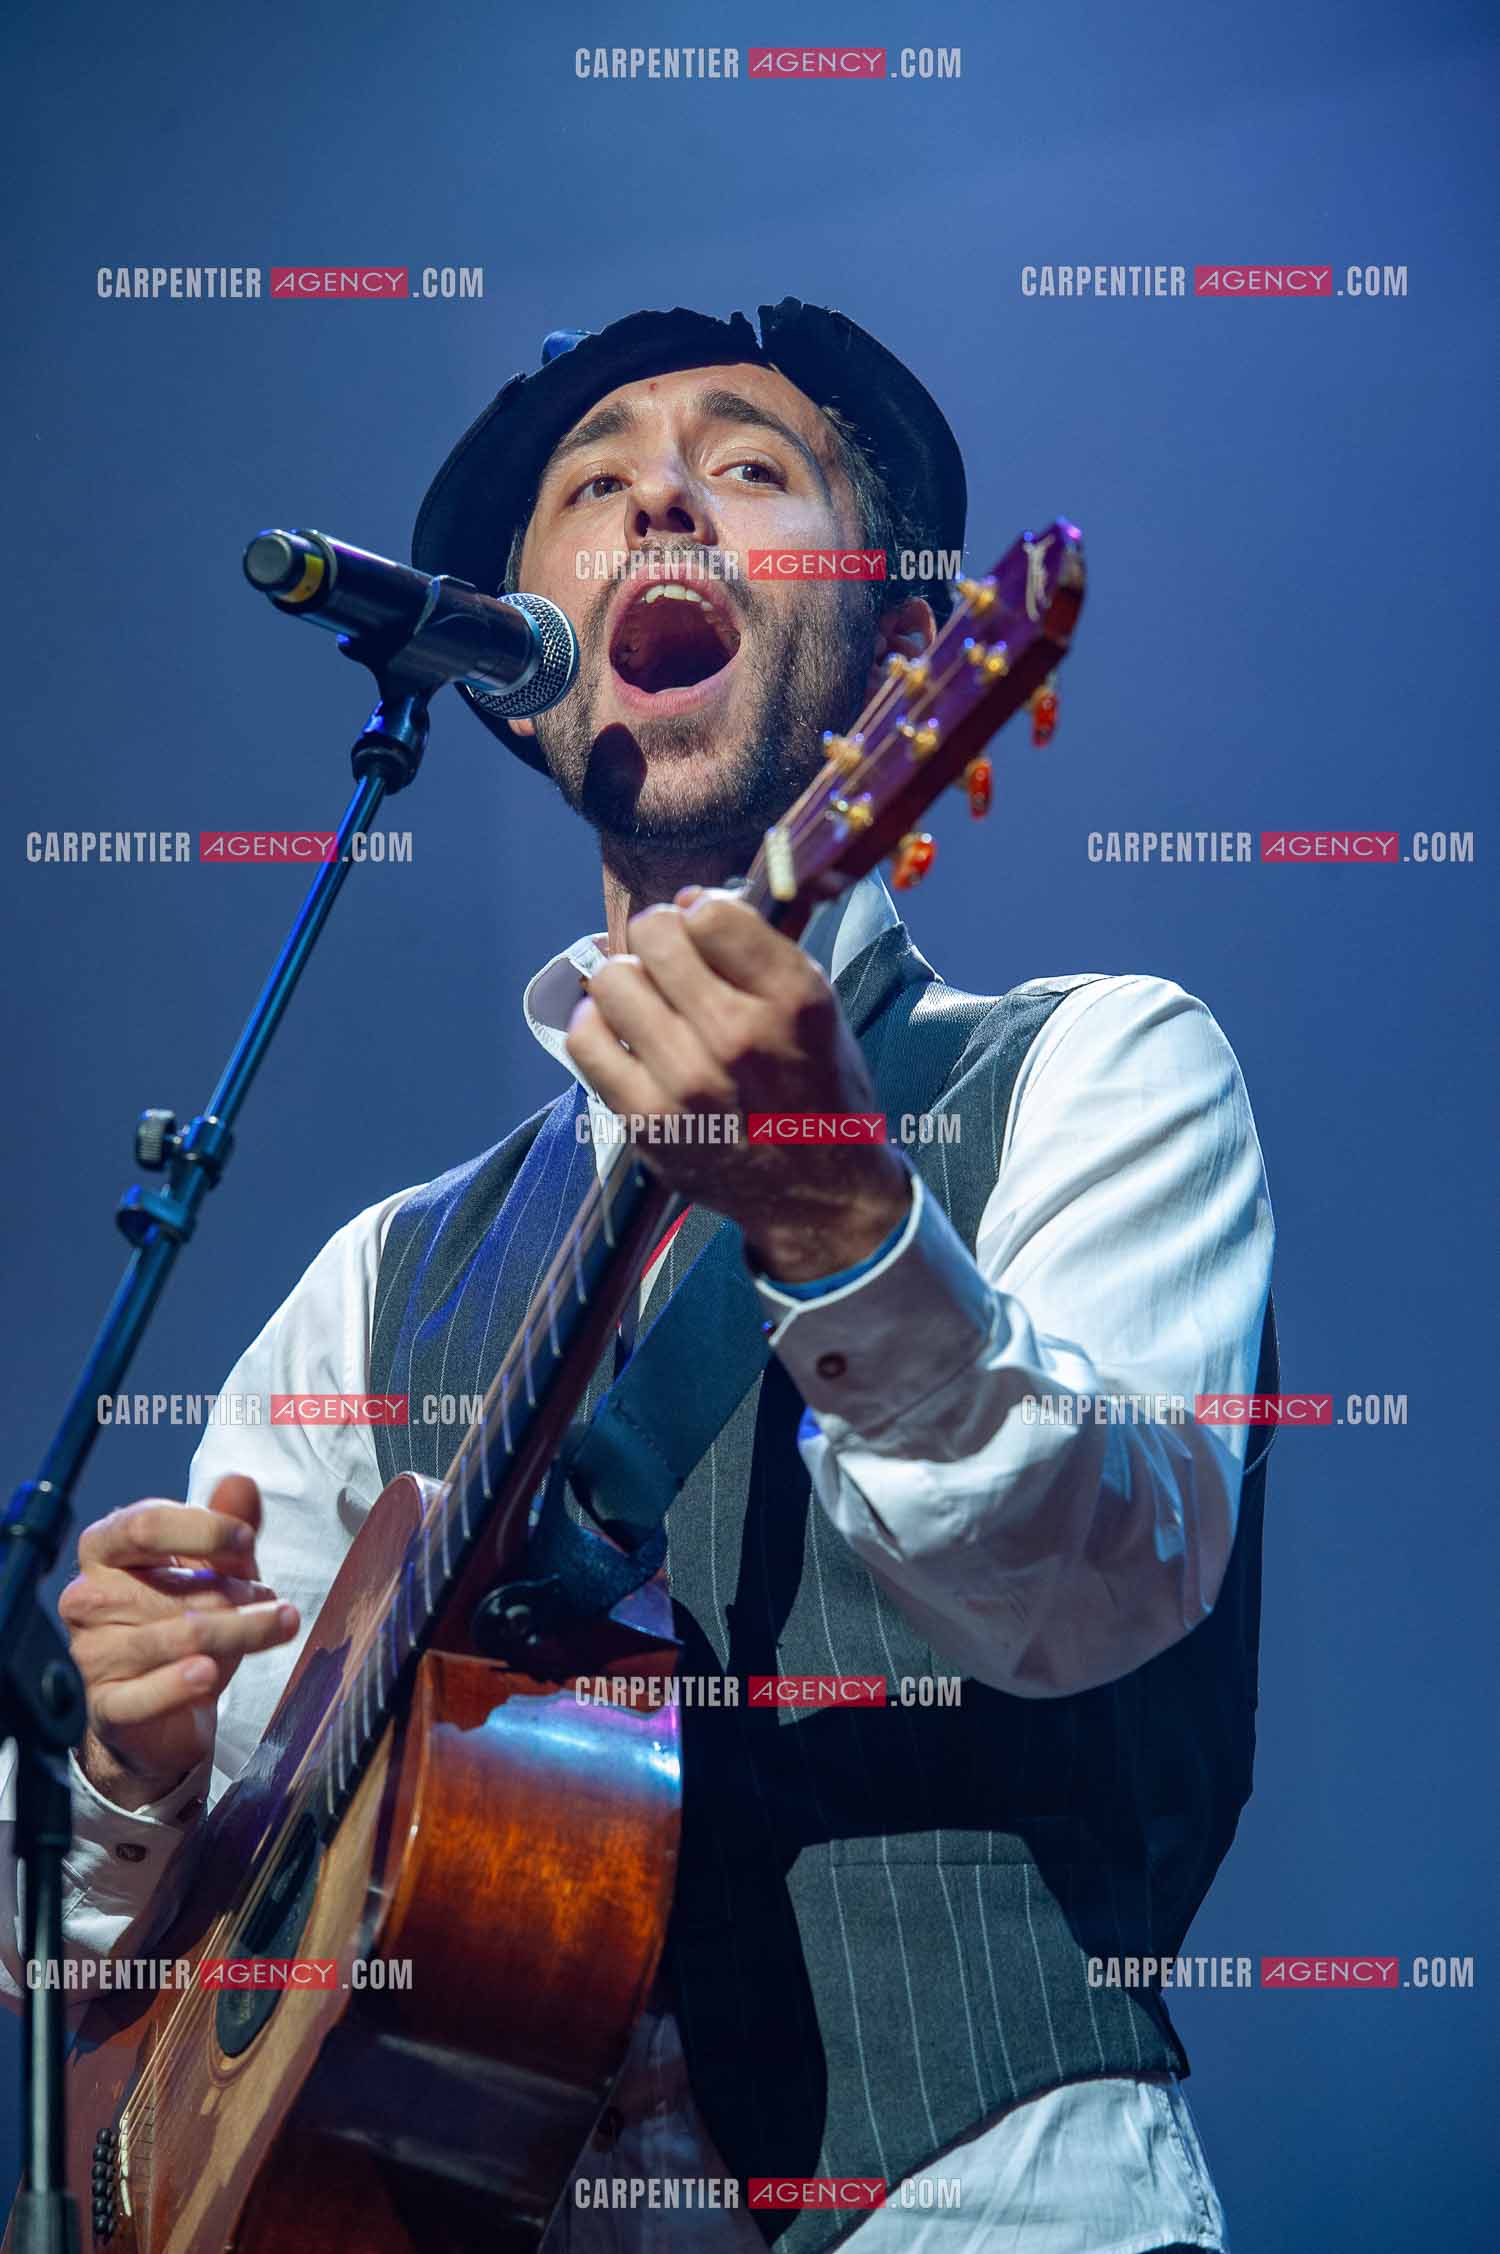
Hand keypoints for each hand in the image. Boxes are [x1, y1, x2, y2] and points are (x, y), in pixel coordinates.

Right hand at [59, 1473, 299, 1812]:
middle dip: (235, 1592)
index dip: (205, 1529)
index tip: (247, 1541)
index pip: (146, 1524)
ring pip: (177, 1637)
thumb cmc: (187, 1618)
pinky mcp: (107, 1706)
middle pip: (173, 1586)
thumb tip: (240, 1483)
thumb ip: (227, 1522)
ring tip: (272, 1626)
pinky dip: (180, 1684)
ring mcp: (92, 1654)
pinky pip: (146, 1694)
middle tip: (270, 1600)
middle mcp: (87, 1598)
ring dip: (239, 1631)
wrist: (167, 1705)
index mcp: (104, 1549)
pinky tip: (207, 1674)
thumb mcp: (215, 1564)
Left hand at [564, 888, 912, 1282]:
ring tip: (647, 1001)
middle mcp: (739, 1037)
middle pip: (655, 936)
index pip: (711, 913)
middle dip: (660, 938)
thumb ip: (758, 953)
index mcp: (793, 1000)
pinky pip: (586, 1039)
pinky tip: (622, 1034)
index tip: (705, 934)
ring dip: (627, 980)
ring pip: (613, 979)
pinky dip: (597, 1026)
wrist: (819, 1193)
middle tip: (670, 963)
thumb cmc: (819, 1089)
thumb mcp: (819, 1007)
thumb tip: (686, 903)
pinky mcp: (648, 1121)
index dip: (702, 914)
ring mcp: (688, 1082)